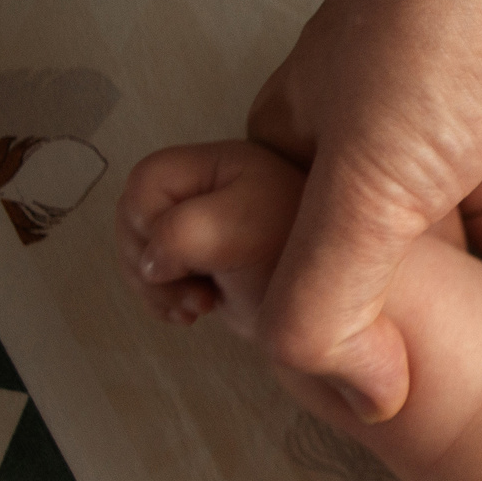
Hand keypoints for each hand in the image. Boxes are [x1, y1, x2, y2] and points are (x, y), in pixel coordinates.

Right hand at [117, 142, 307, 335]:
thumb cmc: (312, 267)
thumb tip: (151, 258)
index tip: (181, 257)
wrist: (345, 317)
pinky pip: (159, 273)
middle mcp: (215, 190)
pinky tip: (195, 310)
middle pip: (136, 216)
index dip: (151, 224)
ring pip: (143, 248)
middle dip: (148, 259)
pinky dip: (165, 298)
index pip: (148, 181)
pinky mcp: (208, 261)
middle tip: (190, 286)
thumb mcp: (247, 233)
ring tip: (198, 303)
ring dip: (156, 285)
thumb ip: (186, 231)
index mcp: (228, 164)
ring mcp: (208, 226)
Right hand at [245, 0, 481, 421]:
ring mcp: (473, 83)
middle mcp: (384, 114)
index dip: (339, 310)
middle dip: (463, 288)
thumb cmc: (438, 32)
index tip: (389, 364)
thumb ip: (331, 303)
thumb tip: (355, 400)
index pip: (307, 250)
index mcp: (311, 141)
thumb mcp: (364, 191)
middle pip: (414, 232)